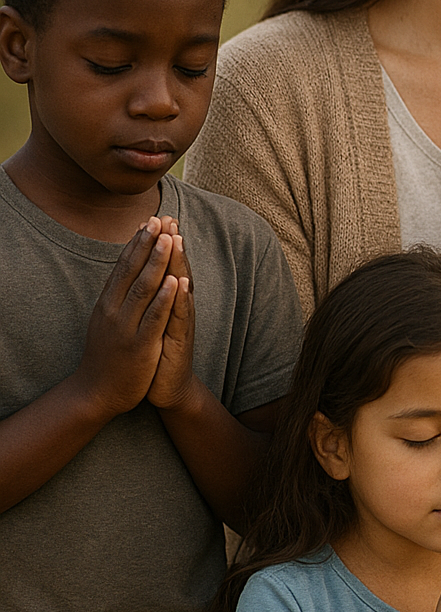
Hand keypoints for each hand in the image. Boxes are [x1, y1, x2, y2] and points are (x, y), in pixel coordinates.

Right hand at [72, 217, 176, 419]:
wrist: (96, 392)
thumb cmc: (107, 351)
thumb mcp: (107, 317)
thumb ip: (117, 293)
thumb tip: (126, 267)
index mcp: (107, 302)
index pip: (123, 266)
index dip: (137, 243)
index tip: (149, 220)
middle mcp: (114, 310)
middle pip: (132, 270)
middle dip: (148, 244)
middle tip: (160, 219)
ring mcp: (126, 327)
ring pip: (144, 288)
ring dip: (158, 262)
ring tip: (170, 239)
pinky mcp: (140, 344)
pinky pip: (154, 317)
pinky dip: (164, 298)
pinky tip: (174, 281)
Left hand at [147, 228, 197, 410]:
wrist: (169, 388)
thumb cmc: (157, 353)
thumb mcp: (151, 320)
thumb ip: (151, 297)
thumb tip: (144, 274)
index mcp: (165, 301)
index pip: (163, 265)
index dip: (159, 242)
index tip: (155, 217)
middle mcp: (176, 306)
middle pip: (174, 269)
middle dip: (170, 243)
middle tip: (169, 218)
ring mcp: (180, 322)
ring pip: (180, 288)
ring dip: (178, 263)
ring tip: (176, 240)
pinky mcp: (180, 340)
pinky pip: (181, 317)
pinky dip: (181, 299)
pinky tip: (182, 283)